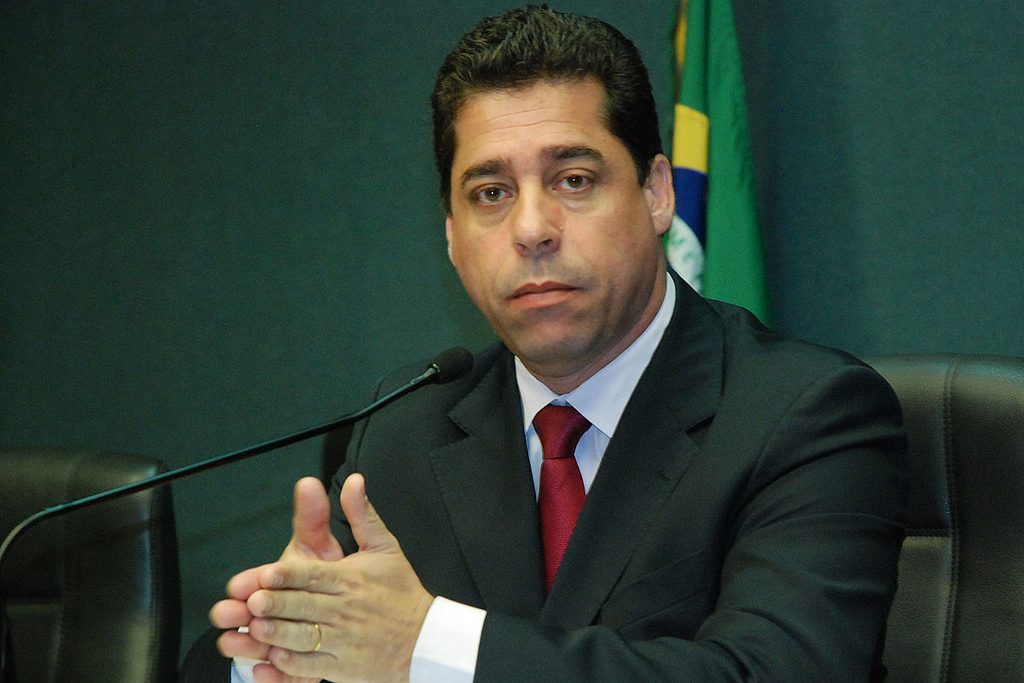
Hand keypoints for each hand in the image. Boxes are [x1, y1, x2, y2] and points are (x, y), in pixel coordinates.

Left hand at [210, 474, 433, 681]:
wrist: (425, 639)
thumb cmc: (401, 590)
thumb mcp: (385, 547)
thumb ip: (362, 514)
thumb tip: (354, 481)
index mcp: (353, 579)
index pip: (315, 575)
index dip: (288, 575)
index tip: (266, 574)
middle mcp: (347, 610)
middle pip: (305, 606)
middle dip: (278, 604)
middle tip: (252, 602)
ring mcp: (345, 640)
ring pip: (305, 637)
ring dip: (279, 634)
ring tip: (257, 629)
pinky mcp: (343, 666)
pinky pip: (311, 667)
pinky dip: (290, 664)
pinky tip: (272, 658)